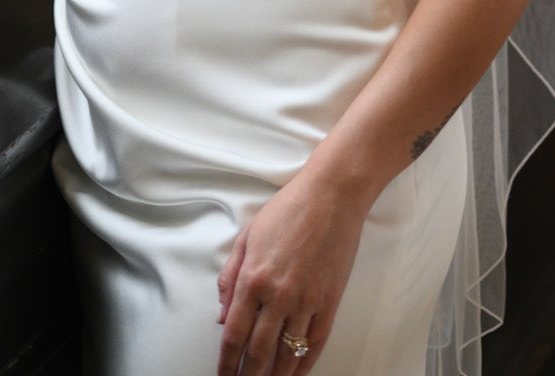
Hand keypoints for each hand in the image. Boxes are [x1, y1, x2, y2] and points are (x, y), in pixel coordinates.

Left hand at [216, 167, 366, 374]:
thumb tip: (222, 315)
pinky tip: (295, 373)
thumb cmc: (289, 209)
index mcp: (253, 278)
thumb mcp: (248, 236)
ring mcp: (306, 301)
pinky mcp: (329, 302)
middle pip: (258, 352)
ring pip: (287, 354)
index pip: (234, 334)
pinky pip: (315, 343)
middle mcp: (277, 295)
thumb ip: (230, 276)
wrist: (332, 196)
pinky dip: (304, 364)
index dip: (226, 362)